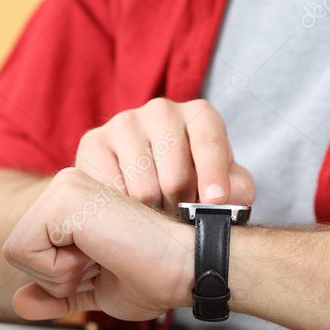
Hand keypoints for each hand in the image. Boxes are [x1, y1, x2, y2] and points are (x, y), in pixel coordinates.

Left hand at [2, 168, 193, 320]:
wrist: (187, 266)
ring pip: (17, 250)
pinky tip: (99, 254)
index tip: (103, 266)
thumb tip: (19, 303)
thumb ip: (58, 296)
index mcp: (73, 205)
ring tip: (103, 257)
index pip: (26, 252)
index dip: (59, 277)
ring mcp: (65, 188)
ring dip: (60, 274)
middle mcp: (66, 187)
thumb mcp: (97, 291)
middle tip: (103, 263)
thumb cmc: (157, 274)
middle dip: (56, 277)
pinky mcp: (64, 197)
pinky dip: (59, 270)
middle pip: (15, 251)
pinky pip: (24, 249)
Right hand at [74, 98, 254, 213]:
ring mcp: (123, 123)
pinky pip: (110, 191)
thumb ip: (237, 191)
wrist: (139, 188)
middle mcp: (162, 110)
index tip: (215, 201)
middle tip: (178, 219)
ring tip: (156, 216)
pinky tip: (128, 212)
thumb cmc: (191, 186)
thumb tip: (228, 198)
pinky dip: (122, 212)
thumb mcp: (222, 189)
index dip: (213, 173)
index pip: (208, 141)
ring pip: (143, 188)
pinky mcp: (93, 143)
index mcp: (199, 115)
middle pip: (175, 173)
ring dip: (152, 214)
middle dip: (180, 206)